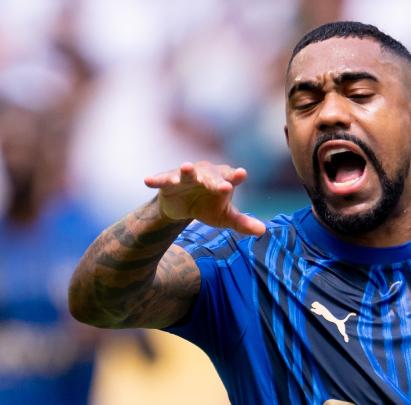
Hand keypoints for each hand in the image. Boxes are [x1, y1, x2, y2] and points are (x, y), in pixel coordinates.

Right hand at [144, 160, 266, 235]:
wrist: (183, 207)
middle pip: (210, 175)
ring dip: (186, 171)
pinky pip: (162, 179)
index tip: (242, 174)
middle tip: (220, 185)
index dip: (235, 176)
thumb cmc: (209, 207)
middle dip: (214, 180)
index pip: (231, 177)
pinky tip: (148, 180)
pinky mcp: (168, 181)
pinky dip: (156, 179)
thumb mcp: (225, 218)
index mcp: (222, 179)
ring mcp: (186, 176)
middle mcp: (205, 173)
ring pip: (186, 172)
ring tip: (186, 168)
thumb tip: (262, 230)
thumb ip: (242, 223)